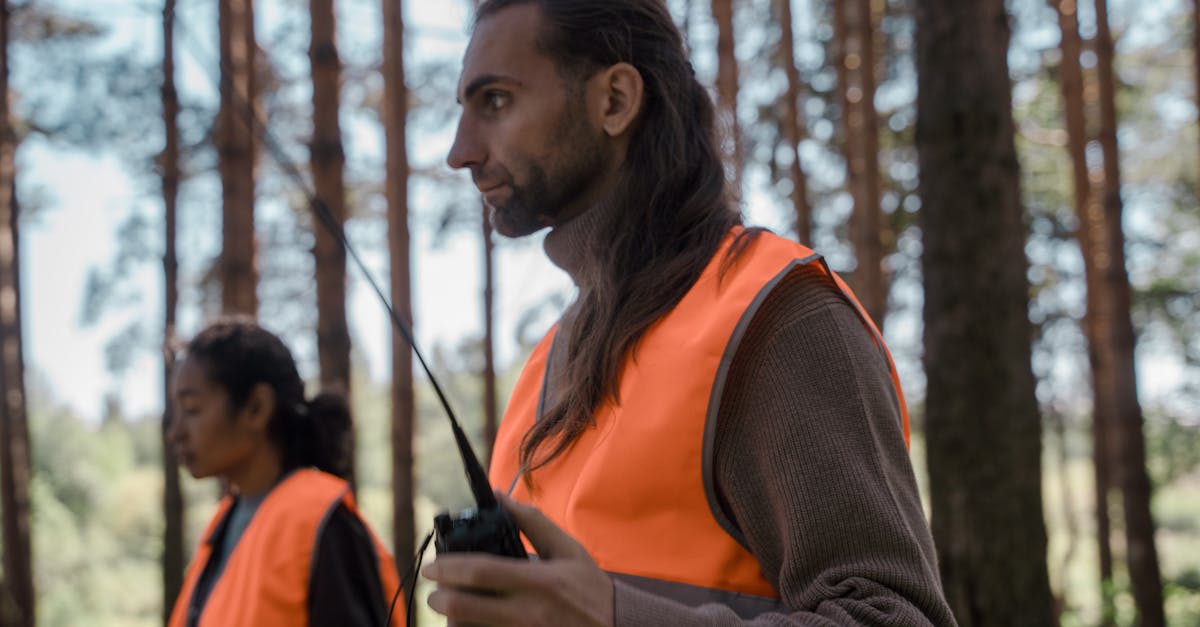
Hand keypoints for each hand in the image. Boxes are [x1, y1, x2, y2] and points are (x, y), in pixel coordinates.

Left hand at [422, 492, 614, 626]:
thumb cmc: (589, 587)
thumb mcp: (567, 549)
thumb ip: (532, 522)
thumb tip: (499, 497)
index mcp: (538, 581)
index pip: (482, 572)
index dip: (449, 568)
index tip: (432, 565)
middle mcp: (528, 612)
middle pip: (465, 608)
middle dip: (440, 599)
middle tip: (434, 591)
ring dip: (453, 620)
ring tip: (452, 608)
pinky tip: (472, 622)